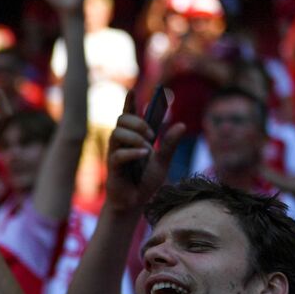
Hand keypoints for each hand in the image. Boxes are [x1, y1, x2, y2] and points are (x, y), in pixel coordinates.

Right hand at [102, 97, 185, 214]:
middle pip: (121, 119)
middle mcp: (122, 143)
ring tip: (147, 148)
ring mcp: (115, 154)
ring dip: (135, 136)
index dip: (129, 102)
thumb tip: (181, 125)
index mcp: (134, 138)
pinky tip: (143, 155)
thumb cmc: (145, 181)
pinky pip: (118, 153)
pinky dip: (133, 152)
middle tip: (152, 135)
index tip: (133, 90)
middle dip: (137, 121)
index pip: (129, 115)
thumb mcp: (163, 162)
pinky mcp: (113, 167)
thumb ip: (170, 144)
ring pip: (117, 133)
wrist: (135, 203)